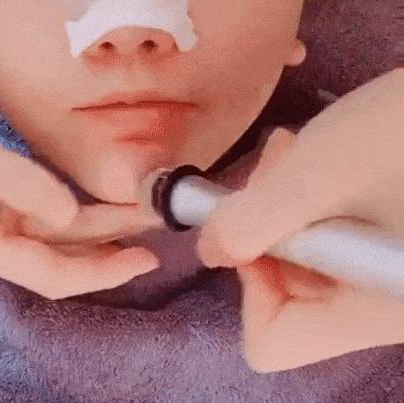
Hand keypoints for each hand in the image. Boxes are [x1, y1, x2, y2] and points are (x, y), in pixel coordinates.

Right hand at [0, 48, 159, 298]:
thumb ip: (17, 182)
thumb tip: (69, 215)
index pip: (48, 273)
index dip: (99, 272)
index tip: (144, 260)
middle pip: (58, 259)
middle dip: (109, 249)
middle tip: (156, 231)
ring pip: (56, 238)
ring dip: (99, 228)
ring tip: (141, 214)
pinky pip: (43, 217)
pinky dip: (77, 212)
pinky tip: (103, 205)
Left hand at [195, 68, 403, 371]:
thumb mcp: (319, 175)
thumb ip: (249, 221)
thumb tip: (210, 250)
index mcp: (372, 314)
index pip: (272, 342)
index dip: (249, 285)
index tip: (253, 226)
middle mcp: (381, 309)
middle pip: (285, 296)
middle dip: (264, 229)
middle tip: (274, 167)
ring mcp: (389, 279)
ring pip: (306, 263)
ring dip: (283, 206)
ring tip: (295, 151)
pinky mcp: (393, 249)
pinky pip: (334, 241)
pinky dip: (310, 202)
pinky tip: (313, 157)